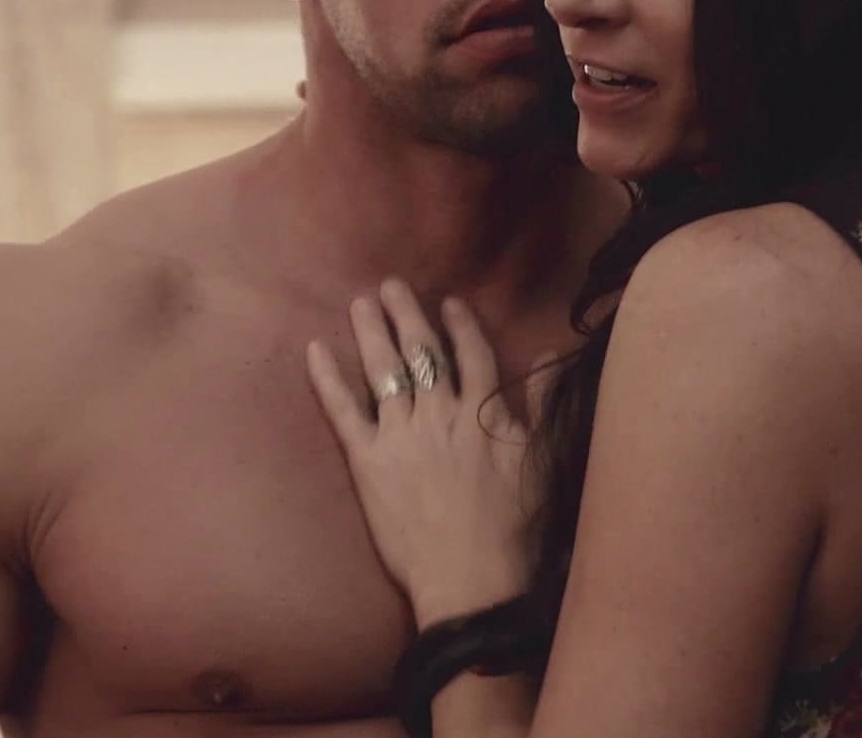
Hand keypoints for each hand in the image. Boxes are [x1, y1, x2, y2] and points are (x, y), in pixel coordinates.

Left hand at [307, 279, 533, 624]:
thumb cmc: (514, 526)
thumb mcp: (543, 460)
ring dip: (371, 332)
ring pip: (383, 370)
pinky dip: (327, 378)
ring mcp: (400, 435)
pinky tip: (314, 349)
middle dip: (407, 314)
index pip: (471, 354)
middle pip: (421, 351)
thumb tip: (546, 357)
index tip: (450, 301)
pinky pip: (342, 411)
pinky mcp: (368, 462)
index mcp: (482, 411)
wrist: (471, 576)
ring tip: (361, 303)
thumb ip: (543, 404)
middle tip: (390, 284)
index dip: (460, 325)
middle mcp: (438, 413)